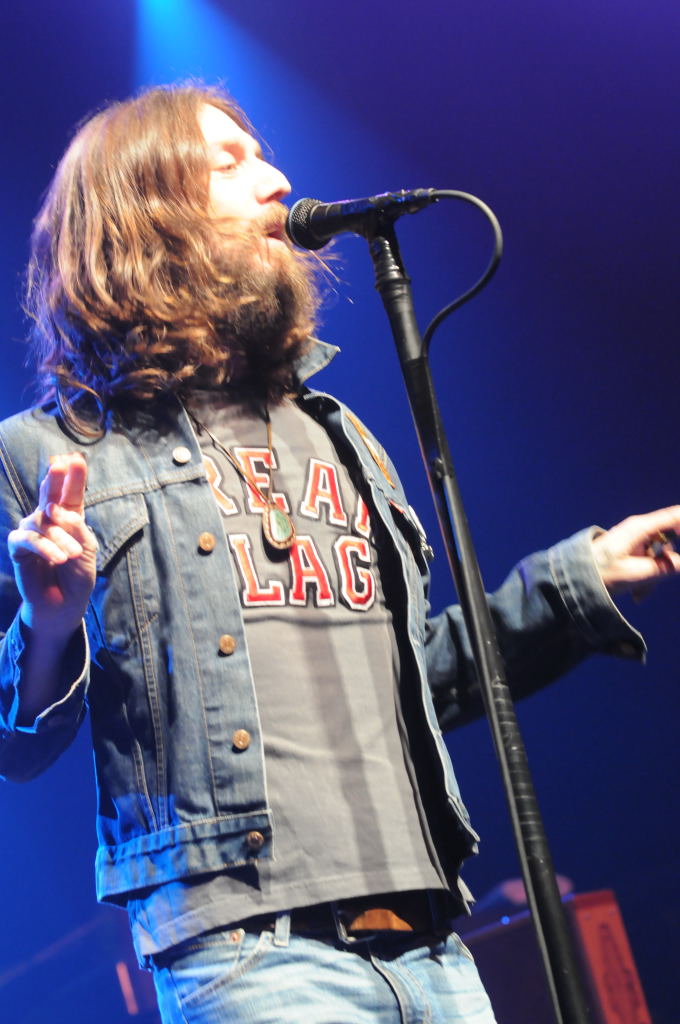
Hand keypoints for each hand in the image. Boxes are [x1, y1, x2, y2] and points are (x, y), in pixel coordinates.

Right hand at [8, 453, 97, 641]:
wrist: (64, 605)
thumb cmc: (77, 576)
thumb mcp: (87, 551)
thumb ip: (77, 529)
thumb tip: (60, 512)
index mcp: (69, 518)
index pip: (71, 494)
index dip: (73, 476)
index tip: (76, 458)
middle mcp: (48, 520)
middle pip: (50, 494)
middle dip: (55, 478)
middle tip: (60, 464)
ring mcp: (32, 532)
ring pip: (43, 521)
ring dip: (60, 537)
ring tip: (72, 555)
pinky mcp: (19, 548)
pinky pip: (28, 539)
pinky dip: (45, 547)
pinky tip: (58, 558)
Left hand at [592, 506, 679, 597]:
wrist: (573, 579)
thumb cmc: (601, 573)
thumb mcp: (636, 573)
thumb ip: (665, 568)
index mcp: (639, 528)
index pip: (674, 517)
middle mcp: (637, 530)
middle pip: (668, 542)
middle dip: (667, 564)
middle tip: (656, 581)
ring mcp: (633, 541)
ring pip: (657, 556)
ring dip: (654, 577)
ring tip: (639, 594)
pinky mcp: (628, 552)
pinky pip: (646, 563)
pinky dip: (645, 579)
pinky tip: (635, 595)